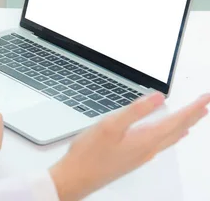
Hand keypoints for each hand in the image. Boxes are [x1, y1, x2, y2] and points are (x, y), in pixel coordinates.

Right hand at [50, 92, 209, 200]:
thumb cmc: (90, 154)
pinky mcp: (133, 158)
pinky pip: (161, 144)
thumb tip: (158, 97)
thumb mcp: (110, 125)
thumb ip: (135, 110)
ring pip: (171, 138)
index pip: (177, 120)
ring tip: (194, 118)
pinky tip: (169, 135)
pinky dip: (171, 135)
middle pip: (178, 130)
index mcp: (146, 138)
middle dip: (193, 116)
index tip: (205, 98)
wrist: (77, 177)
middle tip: (205, 104)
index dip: (193, 108)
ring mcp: (141, 155)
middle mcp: (148, 148)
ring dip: (184, 126)